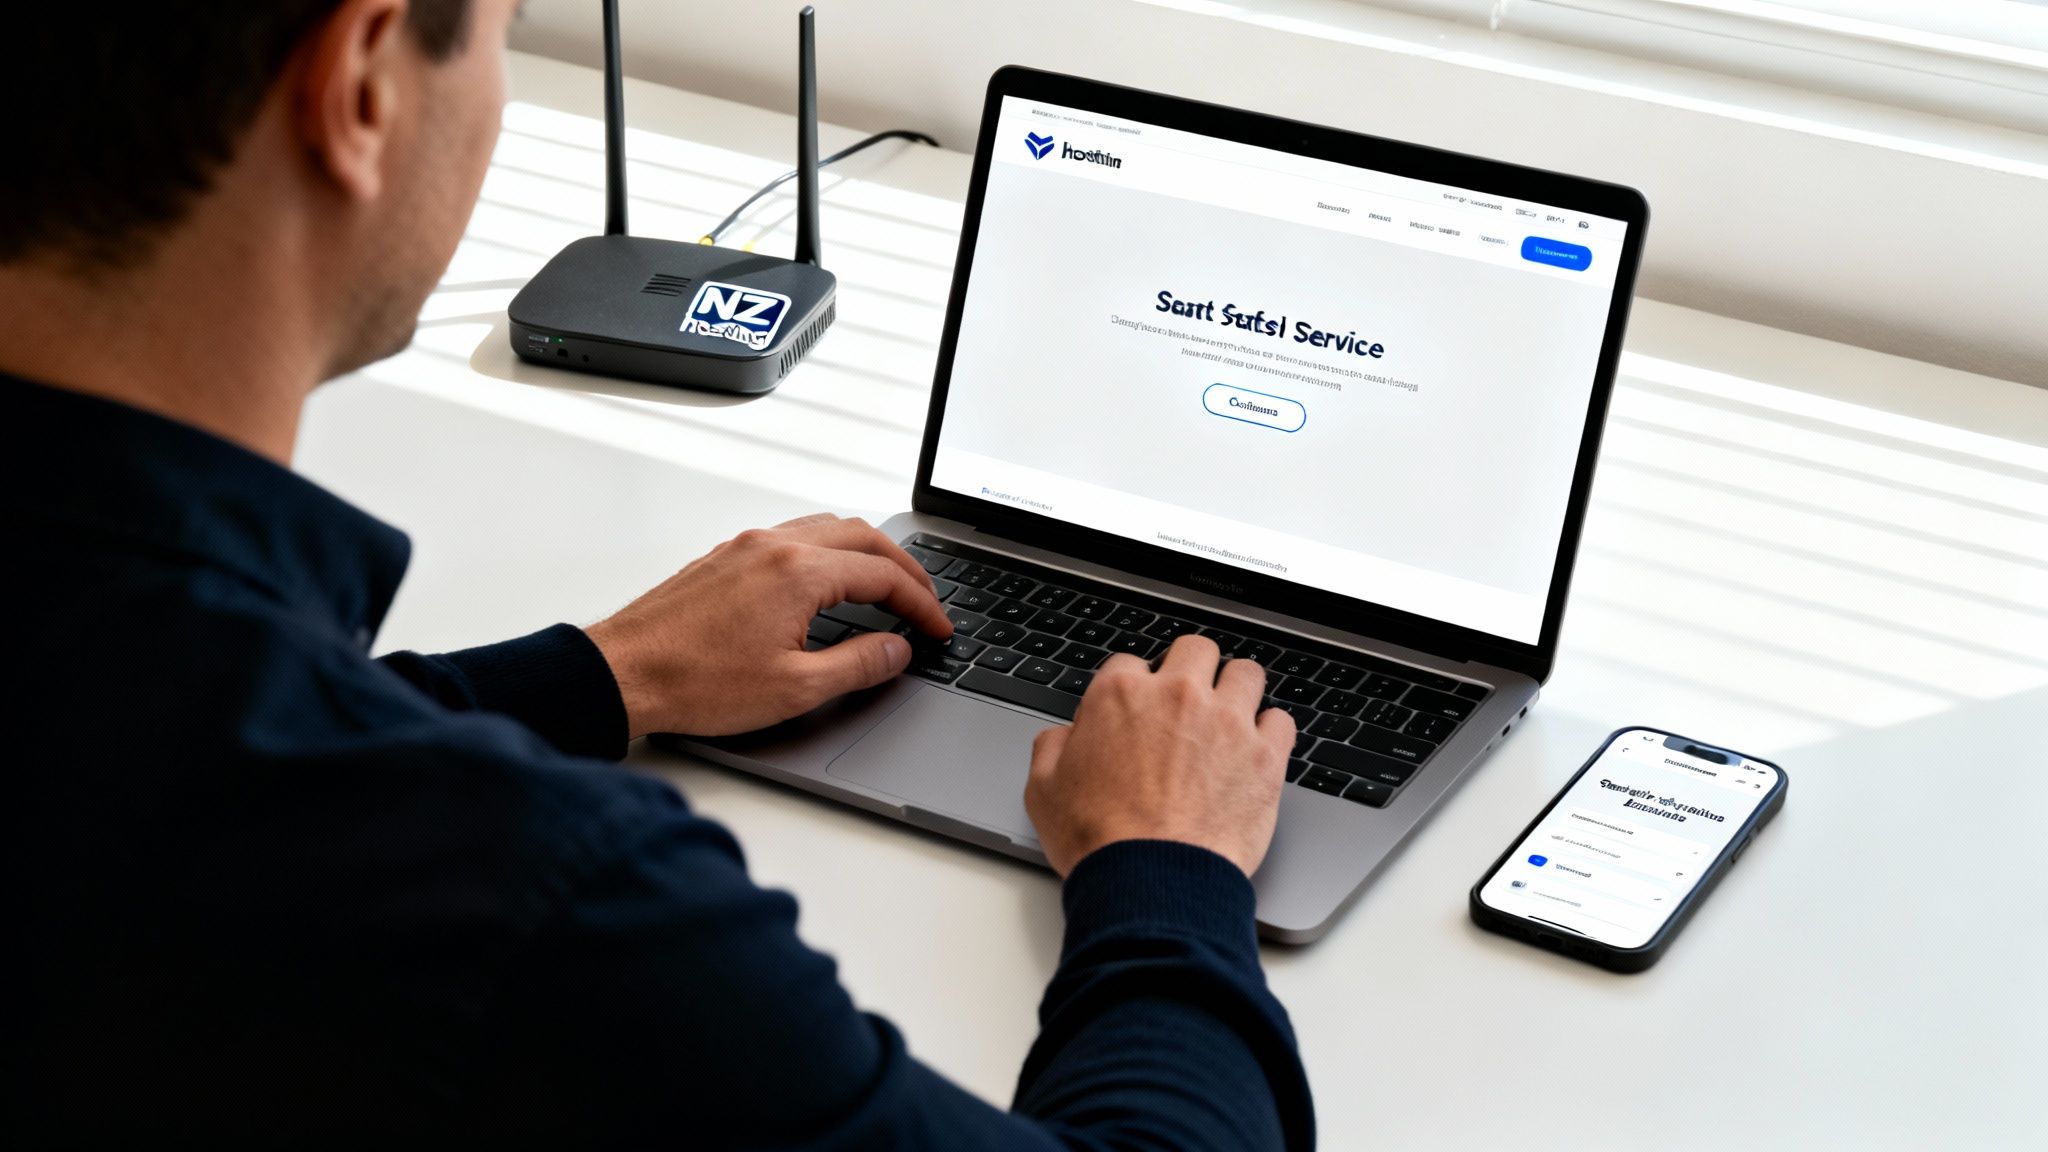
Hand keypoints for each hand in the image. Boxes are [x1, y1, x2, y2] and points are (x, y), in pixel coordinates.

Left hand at [584, 514, 951, 738]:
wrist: (622, 674)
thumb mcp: (795, 688)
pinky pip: (792, 536)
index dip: (922, 603)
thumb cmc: (694, 682)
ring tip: (886, 586)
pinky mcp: (723, 558)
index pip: (883, 575)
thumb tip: (896, 650)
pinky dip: (827, 553)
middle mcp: (773, 545)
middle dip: (904, 567)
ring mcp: (745, 547)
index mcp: (798, 572)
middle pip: (862, 536)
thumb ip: (858, 664)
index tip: (938, 628)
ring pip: (826, 528)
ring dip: (865, 552)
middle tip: (926, 599)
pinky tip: (828, 584)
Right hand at [1023, 636, 1294, 877]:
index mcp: (1120, 696)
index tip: (1137, 712)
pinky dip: (1271, 732)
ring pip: (1246, 673)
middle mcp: (1177, 696)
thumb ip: (1052, 748)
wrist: (1152, 882)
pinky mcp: (1265, 756)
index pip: (1130, 664)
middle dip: (1191, 670)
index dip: (1132, 688)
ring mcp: (1226, 722)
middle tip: (1188, 701)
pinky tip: (1257, 750)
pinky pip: (1281, 720)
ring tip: (1229, 717)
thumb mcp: (1043, 790)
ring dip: (1237, 691)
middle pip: (1196, 650)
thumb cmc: (1100, 841)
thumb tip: (1063, 737)